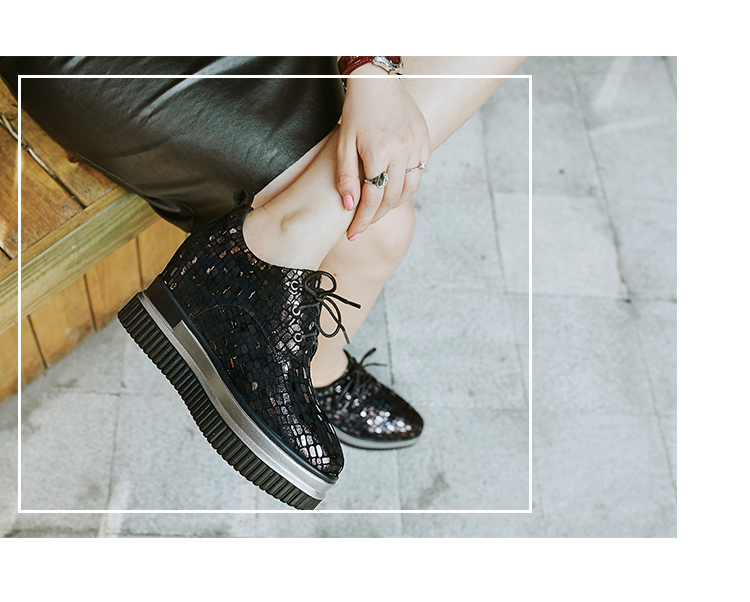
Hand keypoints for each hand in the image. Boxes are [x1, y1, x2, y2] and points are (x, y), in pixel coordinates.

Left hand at [336, 65, 429, 240]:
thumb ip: (346, 177)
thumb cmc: (356, 112)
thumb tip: (350, 206)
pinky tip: (394, 187)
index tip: (353, 234)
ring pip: (410, 189)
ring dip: (394, 203)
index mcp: (378, 152)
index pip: (372, 199)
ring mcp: (416, 146)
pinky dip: (408, 185)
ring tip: (379, 209)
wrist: (378, 82)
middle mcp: (401, 151)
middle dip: (377, 216)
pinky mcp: (425, 141)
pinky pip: (420, 172)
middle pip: (392, 198)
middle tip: (363, 225)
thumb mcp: (343, 144)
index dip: (362, 221)